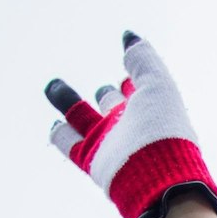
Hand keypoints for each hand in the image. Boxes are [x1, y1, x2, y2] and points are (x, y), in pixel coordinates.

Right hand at [44, 31, 216, 217]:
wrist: (158, 180)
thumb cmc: (164, 131)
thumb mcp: (157, 85)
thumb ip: (142, 59)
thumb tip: (128, 37)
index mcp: (150, 107)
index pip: (139, 88)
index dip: (135, 78)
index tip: (130, 70)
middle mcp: (129, 125)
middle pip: (111, 103)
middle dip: (107, 94)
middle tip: (103, 89)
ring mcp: (110, 143)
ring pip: (83, 117)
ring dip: (67, 102)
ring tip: (52, 86)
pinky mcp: (93, 160)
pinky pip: (70, 144)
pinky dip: (60, 134)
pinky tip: (55, 125)